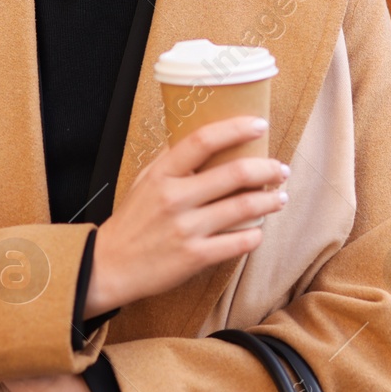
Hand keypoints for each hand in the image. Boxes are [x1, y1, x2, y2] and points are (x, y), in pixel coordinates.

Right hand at [84, 115, 288, 317]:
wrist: (109, 266)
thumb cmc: (131, 222)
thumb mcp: (145, 182)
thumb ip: (173, 163)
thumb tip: (208, 143)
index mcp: (162, 174)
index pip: (203, 141)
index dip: (235, 129)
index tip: (259, 125)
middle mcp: (175, 198)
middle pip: (234, 173)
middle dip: (267, 169)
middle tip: (281, 169)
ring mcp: (186, 229)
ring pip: (244, 207)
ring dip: (270, 201)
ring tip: (280, 198)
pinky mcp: (195, 257)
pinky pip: (239, 243)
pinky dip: (255, 236)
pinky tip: (258, 231)